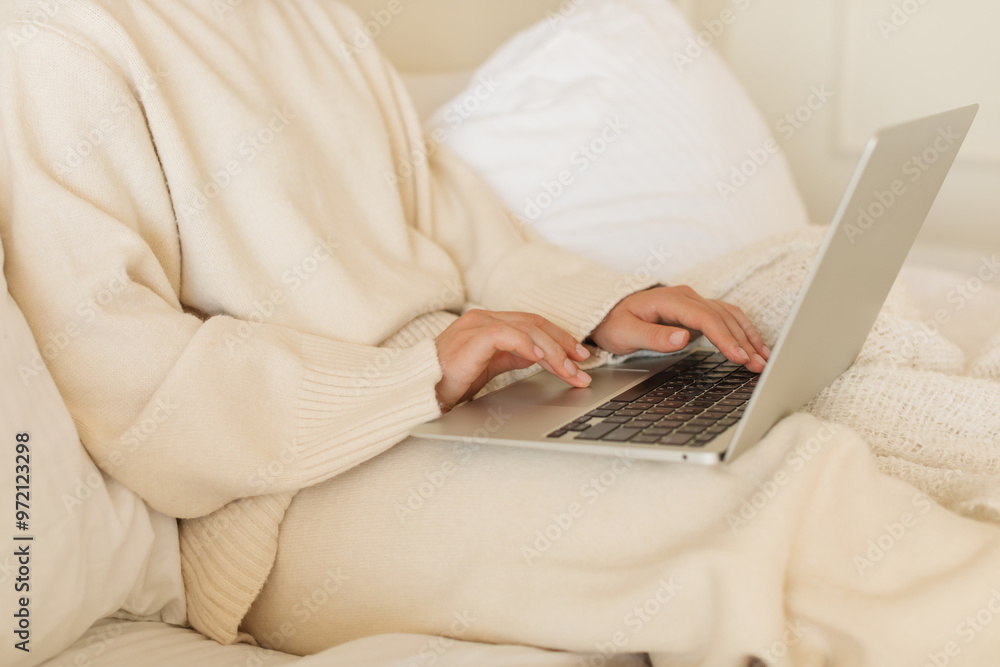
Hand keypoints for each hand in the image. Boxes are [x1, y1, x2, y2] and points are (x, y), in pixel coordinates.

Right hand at [434, 310, 591, 411]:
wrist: (420, 392)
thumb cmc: (449, 382)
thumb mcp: (489, 368)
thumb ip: (512, 357)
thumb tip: (542, 357)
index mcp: (488, 323)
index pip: (532, 323)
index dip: (559, 337)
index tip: (579, 355)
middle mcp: (483, 318)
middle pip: (534, 323)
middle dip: (563, 344)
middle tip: (583, 365)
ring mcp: (477, 325)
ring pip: (526, 329)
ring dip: (553, 351)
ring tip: (569, 371)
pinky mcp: (472, 337)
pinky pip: (507, 335)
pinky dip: (528, 345)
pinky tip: (543, 359)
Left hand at [589, 285, 769, 371]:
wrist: (608, 313)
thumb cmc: (615, 323)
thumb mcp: (626, 333)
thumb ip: (654, 336)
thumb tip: (683, 337)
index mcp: (670, 299)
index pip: (706, 318)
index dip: (725, 338)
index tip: (739, 356)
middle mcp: (686, 297)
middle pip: (723, 317)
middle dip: (743, 342)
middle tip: (759, 365)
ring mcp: (694, 302)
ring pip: (729, 317)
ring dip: (748, 337)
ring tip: (763, 359)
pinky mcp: (697, 312)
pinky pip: (726, 319)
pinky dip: (742, 332)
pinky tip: (754, 347)